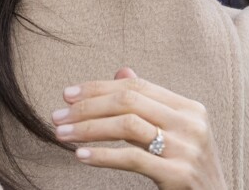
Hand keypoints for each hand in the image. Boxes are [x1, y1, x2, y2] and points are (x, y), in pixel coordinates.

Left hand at [52, 68, 226, 188]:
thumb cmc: (187, 167)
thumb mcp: (172, 131)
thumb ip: (148, 102)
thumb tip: (121, 72)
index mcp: (188, 107)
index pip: (135, 86)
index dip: (98, 87)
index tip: (67, 95)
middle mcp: (191, 123)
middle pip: (128, 101)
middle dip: (87, 107)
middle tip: (57, 115)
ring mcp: (188, 149)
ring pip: (127, 125)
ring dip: (87, 128)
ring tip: (61, 134)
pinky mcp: (180, 175)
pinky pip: (133, 158)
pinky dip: (102, 155)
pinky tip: (80, 154)